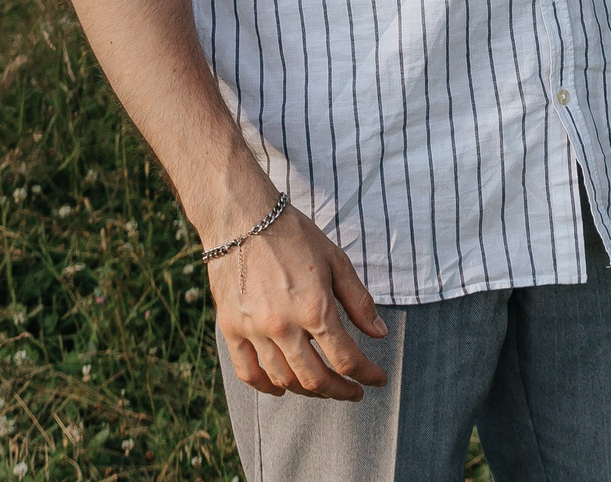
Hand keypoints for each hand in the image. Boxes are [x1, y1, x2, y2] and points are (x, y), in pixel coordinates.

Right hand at [210, 205, 390, 399]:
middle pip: (316, 379)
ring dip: (308, 391)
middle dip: (340, 391)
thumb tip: (379, 334)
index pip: (347, 358)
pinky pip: (248, 372)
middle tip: (353, 392)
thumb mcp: (336, 260)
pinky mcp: (231, 329)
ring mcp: (254, 330)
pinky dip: (266, 387)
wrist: (242, 218)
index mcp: (315, 308)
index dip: (367, 375)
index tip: (377, 379)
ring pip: (284, 380)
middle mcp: (284, 326)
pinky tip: (281, 388)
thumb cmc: (294, 235)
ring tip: (322, 387)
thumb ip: (359, 301)